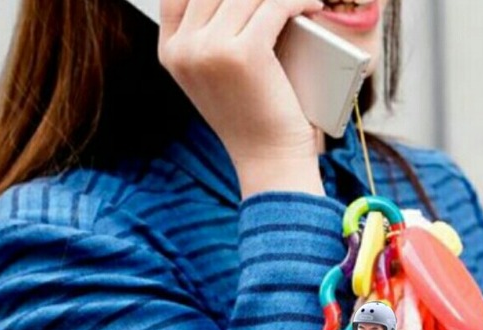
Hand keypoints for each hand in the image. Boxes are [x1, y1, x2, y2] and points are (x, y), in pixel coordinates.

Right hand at [158, 0, 324, 193]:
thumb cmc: (253, 119)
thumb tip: (239, 0)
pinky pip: (276, 4)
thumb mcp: (215, 75)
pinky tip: (311, 5)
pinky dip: (299, 0)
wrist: (269, 160)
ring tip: (301, 0)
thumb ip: (210, 35)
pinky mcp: (244, 53)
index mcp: (171, 53)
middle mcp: (184, 49)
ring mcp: (210, 50)